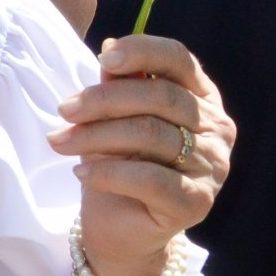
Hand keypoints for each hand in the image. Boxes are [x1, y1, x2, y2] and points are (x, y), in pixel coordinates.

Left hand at [49, 35, 235, 275]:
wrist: (120, 227)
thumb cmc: (119, 163)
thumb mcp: (113, 118)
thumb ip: (118, 85)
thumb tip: (110, 48)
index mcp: (200, 96)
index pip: (179, 60)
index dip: (143, 52)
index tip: (104, 58)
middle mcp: (216, 128)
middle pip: (161, 97)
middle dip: (104, 100)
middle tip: (64, 110)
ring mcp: (213, 165)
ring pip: (151, 135)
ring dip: (95, 136)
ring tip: (60, 141)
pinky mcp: (198, 201)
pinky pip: (149, 179)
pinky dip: (108, 173)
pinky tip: (81, 173)